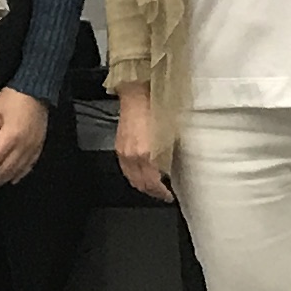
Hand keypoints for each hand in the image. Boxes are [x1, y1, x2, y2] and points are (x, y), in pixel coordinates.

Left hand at [0, 87, 49, 189]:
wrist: (35, 90)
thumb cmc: (12, 97)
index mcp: (11, 136)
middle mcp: (23, 146)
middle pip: (4, 170)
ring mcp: (32, 148)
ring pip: (15, 171)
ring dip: (0, 181)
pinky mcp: (38, 147)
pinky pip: (28, 167)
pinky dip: (17, 175)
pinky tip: (9, 181)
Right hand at [113, 85, 169, 201]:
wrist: (138, 95)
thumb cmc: (156, 109)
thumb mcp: (170, 135)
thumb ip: (169, 155)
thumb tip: (171, 170)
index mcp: (147, 154)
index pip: (153, 183)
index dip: (162, 192)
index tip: (170, 195)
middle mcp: (133, 156)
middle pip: (141, 184)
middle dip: (152, 192)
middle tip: (162, 194)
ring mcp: (123, 152)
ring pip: (131, 179)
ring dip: (142, 186)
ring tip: (152, 187)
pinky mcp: (119, 147)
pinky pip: (125, 169)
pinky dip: (133, 176)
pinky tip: (140, 175)